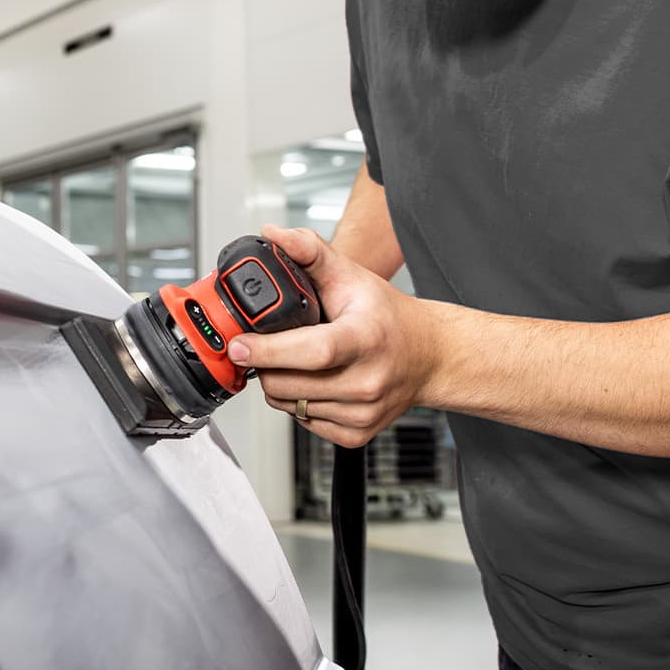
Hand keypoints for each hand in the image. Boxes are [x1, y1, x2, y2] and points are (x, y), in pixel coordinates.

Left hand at [228, 225, 441, 447]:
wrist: (429, 356)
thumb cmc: (389, 317)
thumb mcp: (351, 276)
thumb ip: (310, 251)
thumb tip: (274, 235)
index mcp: (366, 339)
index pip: (311, 352)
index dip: (269, 351)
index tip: (240, 344)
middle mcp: (367, 380)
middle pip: (288, 384)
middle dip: (263, 365)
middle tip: (263, 346)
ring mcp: (363, 412)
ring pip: (289, 406)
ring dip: (277, 384)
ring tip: (292, 361)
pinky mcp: (357, 434)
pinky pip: (303, 422)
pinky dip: (297, 403)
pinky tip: (312, 381)